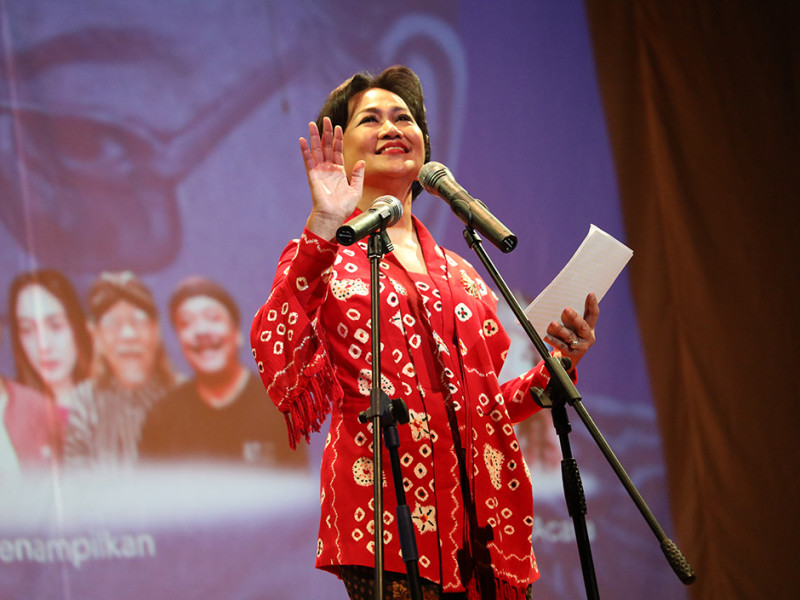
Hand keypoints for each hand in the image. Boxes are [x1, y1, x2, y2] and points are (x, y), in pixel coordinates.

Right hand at [299, 117, 364, 239]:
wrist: (333, 217)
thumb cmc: (344, 207)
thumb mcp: (356, 189)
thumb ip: (358, 175)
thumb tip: (361, 162)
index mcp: (338, 171)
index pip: (337, 150)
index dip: (338, 139)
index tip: (338, 127)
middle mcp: (328, 169)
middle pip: (326, 146)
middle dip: (326, 132)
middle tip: (325, 119)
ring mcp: (320, 171)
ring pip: (316, 150)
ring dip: (314, 137)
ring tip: (312, 124)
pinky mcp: (313, 176)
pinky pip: (308, 161)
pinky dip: (305, 150)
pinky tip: (302, 140)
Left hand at [544, 292, 598, 369]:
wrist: (567, 360)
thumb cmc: (568, 336)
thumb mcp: (572, 326)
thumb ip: (569, 317)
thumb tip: (558, 301)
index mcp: (590, 327)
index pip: (593, 314)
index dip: (593, 304)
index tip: (590, 293)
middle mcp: (587, 336)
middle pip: (582, 326)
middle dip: (574, 317)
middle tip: (566, 309)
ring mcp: (580, 346)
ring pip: (570, 336)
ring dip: (561, 329)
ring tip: (553, 323)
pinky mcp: (570, 354)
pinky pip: (560, 345)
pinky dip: (552, 340)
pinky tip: (545, 336)